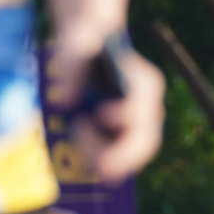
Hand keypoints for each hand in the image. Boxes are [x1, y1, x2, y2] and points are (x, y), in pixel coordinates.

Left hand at [46, 42, 165, 184]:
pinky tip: (80, 133)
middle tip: (103, 171)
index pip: (145, 106)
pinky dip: (96, 154)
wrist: (89, 48)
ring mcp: (136, 127)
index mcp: (144, 83)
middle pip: (145, 141)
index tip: (102, 116)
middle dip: (126, 158)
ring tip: (77, 126)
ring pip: (129, 156)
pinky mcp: (121, 138)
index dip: (129, 117)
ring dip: (102, 154)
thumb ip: (73, 66)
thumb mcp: (79, 43)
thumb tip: (65, 99)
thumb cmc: (87, 42)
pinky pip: (114, 158)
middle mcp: (147, 109)